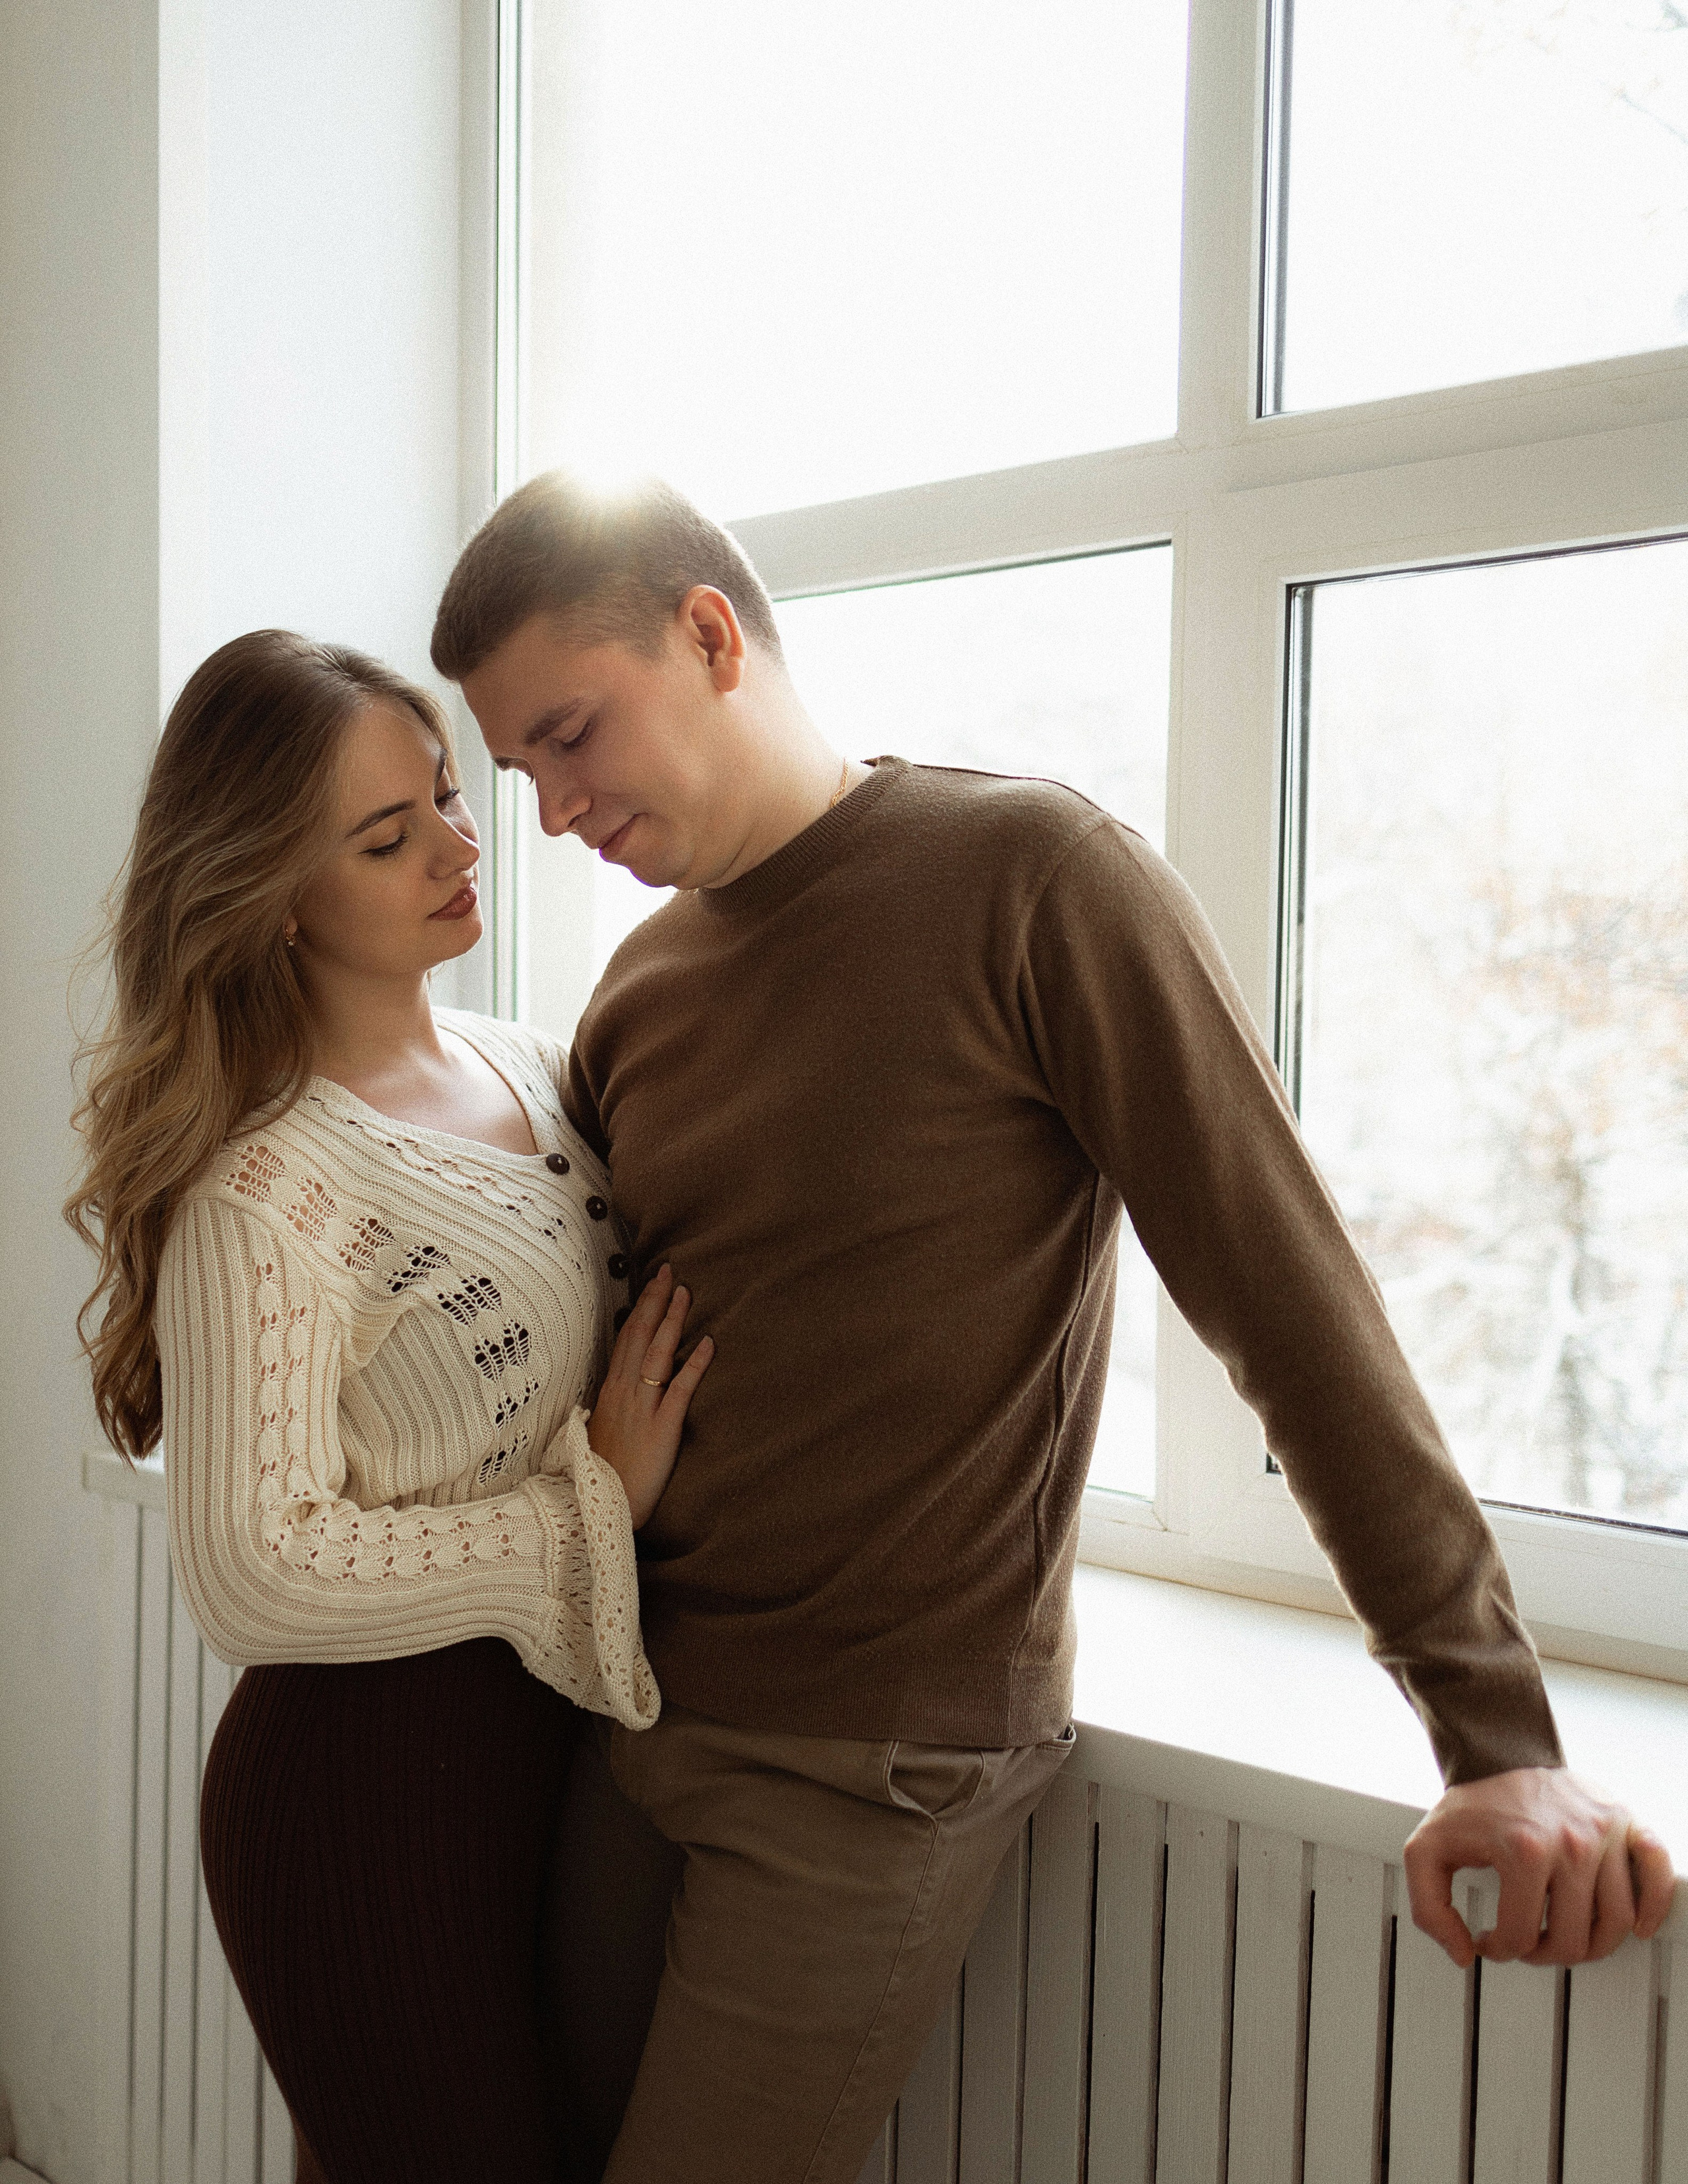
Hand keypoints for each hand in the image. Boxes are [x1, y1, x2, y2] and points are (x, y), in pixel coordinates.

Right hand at [586, 1264, 713, 1528]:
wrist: (595, 1509)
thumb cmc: (600, 1475)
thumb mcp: (599, 1431)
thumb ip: (611, 1406)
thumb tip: (621, 1386)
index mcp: (609, 1391)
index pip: (625, 1339)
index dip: (639, 1309)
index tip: (651, 1283)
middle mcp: (623, 1393)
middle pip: (639, 1336)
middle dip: (654, 1301)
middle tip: (670, 1271)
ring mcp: (642, 1409)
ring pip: (657, 1354)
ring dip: (672, 1320)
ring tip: (686, 1292)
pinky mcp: (662, 1429)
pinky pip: (680, 1390)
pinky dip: (695, 1364)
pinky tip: (709, 1343)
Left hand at [1403, 1766, 1674, 1968]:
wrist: (1501, 1755)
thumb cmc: (1470, 1805)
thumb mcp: (1426, 1850)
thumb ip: (1429, 1908)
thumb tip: (1464, 1954)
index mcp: (1523, 1852)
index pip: (1522, 1937)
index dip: (1500, 1949)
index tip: (1490, 1939)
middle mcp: (1571, 1845)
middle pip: (1574, 1939)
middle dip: (1545, 1953)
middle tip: (1528, 1941)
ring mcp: (1604, 1834)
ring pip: (1617, 1921)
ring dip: (1592, 1943)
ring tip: (1565, 1933)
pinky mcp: (1626, 1823)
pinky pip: (1658, 1873)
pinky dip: (1654, 1906)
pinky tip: (1637, 1925)